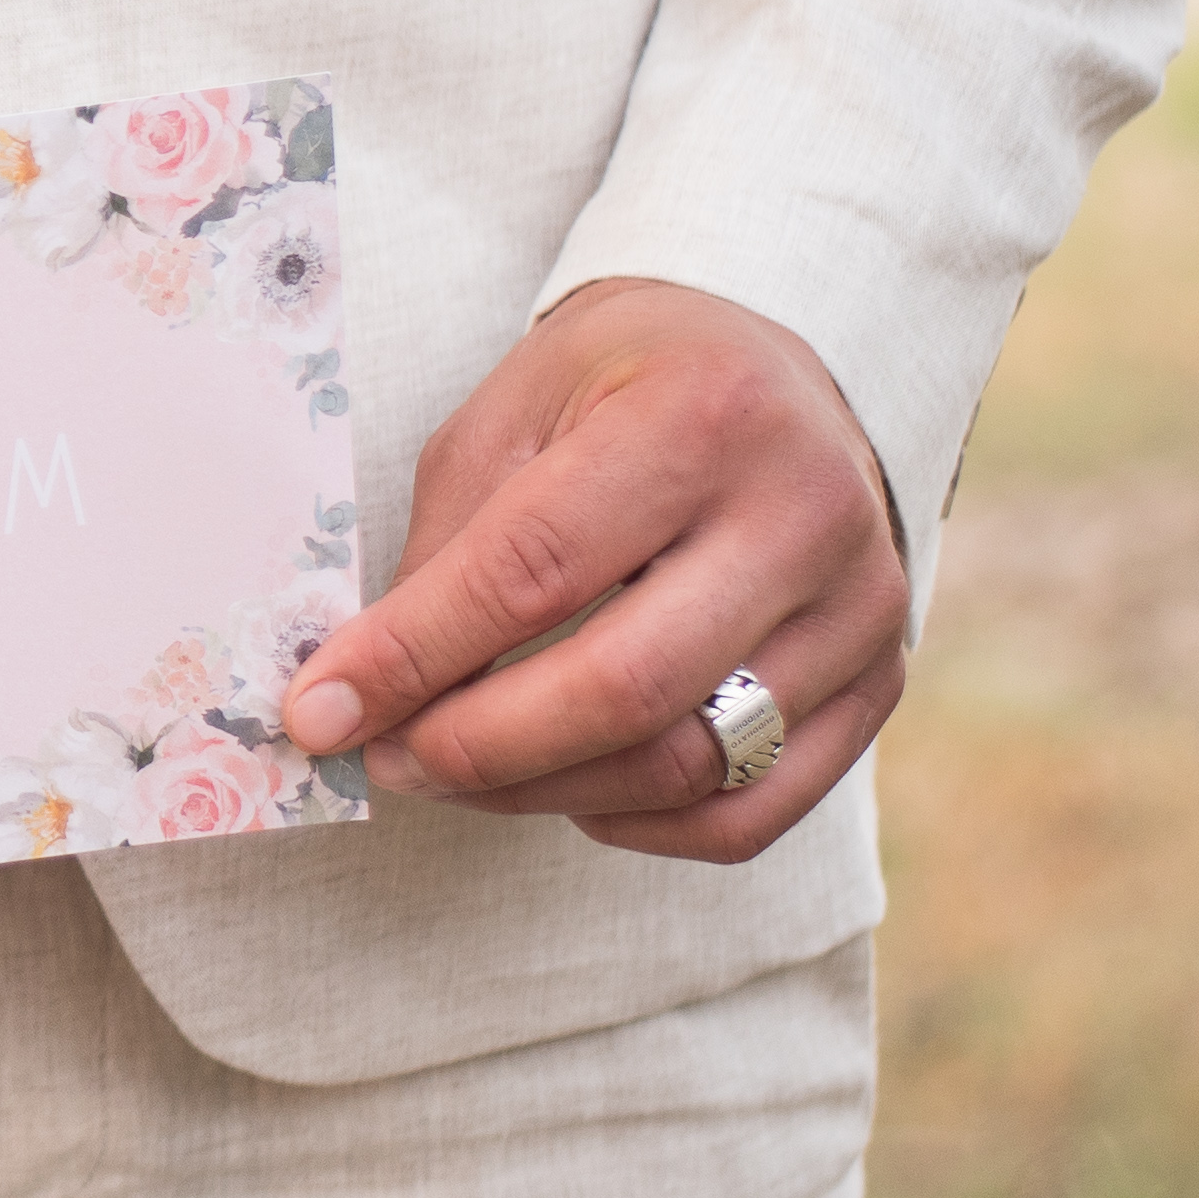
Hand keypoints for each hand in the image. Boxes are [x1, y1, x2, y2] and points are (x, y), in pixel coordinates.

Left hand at [278, 277, 910, 859]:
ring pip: (686, 766)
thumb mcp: (515, 411)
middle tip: (385, 760)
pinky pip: (747, 813)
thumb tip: (361, 691)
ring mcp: (862, 609)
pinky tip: (565, 786)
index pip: (535, 569)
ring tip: (451, 769)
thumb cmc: (622, 388)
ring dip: (539, 792)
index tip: (318, 713)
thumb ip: (450, 548)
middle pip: (623, 688)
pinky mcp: (881, 684)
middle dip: (475, 747)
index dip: (413, 656)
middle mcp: (807, 513)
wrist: (776, 373)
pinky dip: (635, 824)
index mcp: (702, 416)